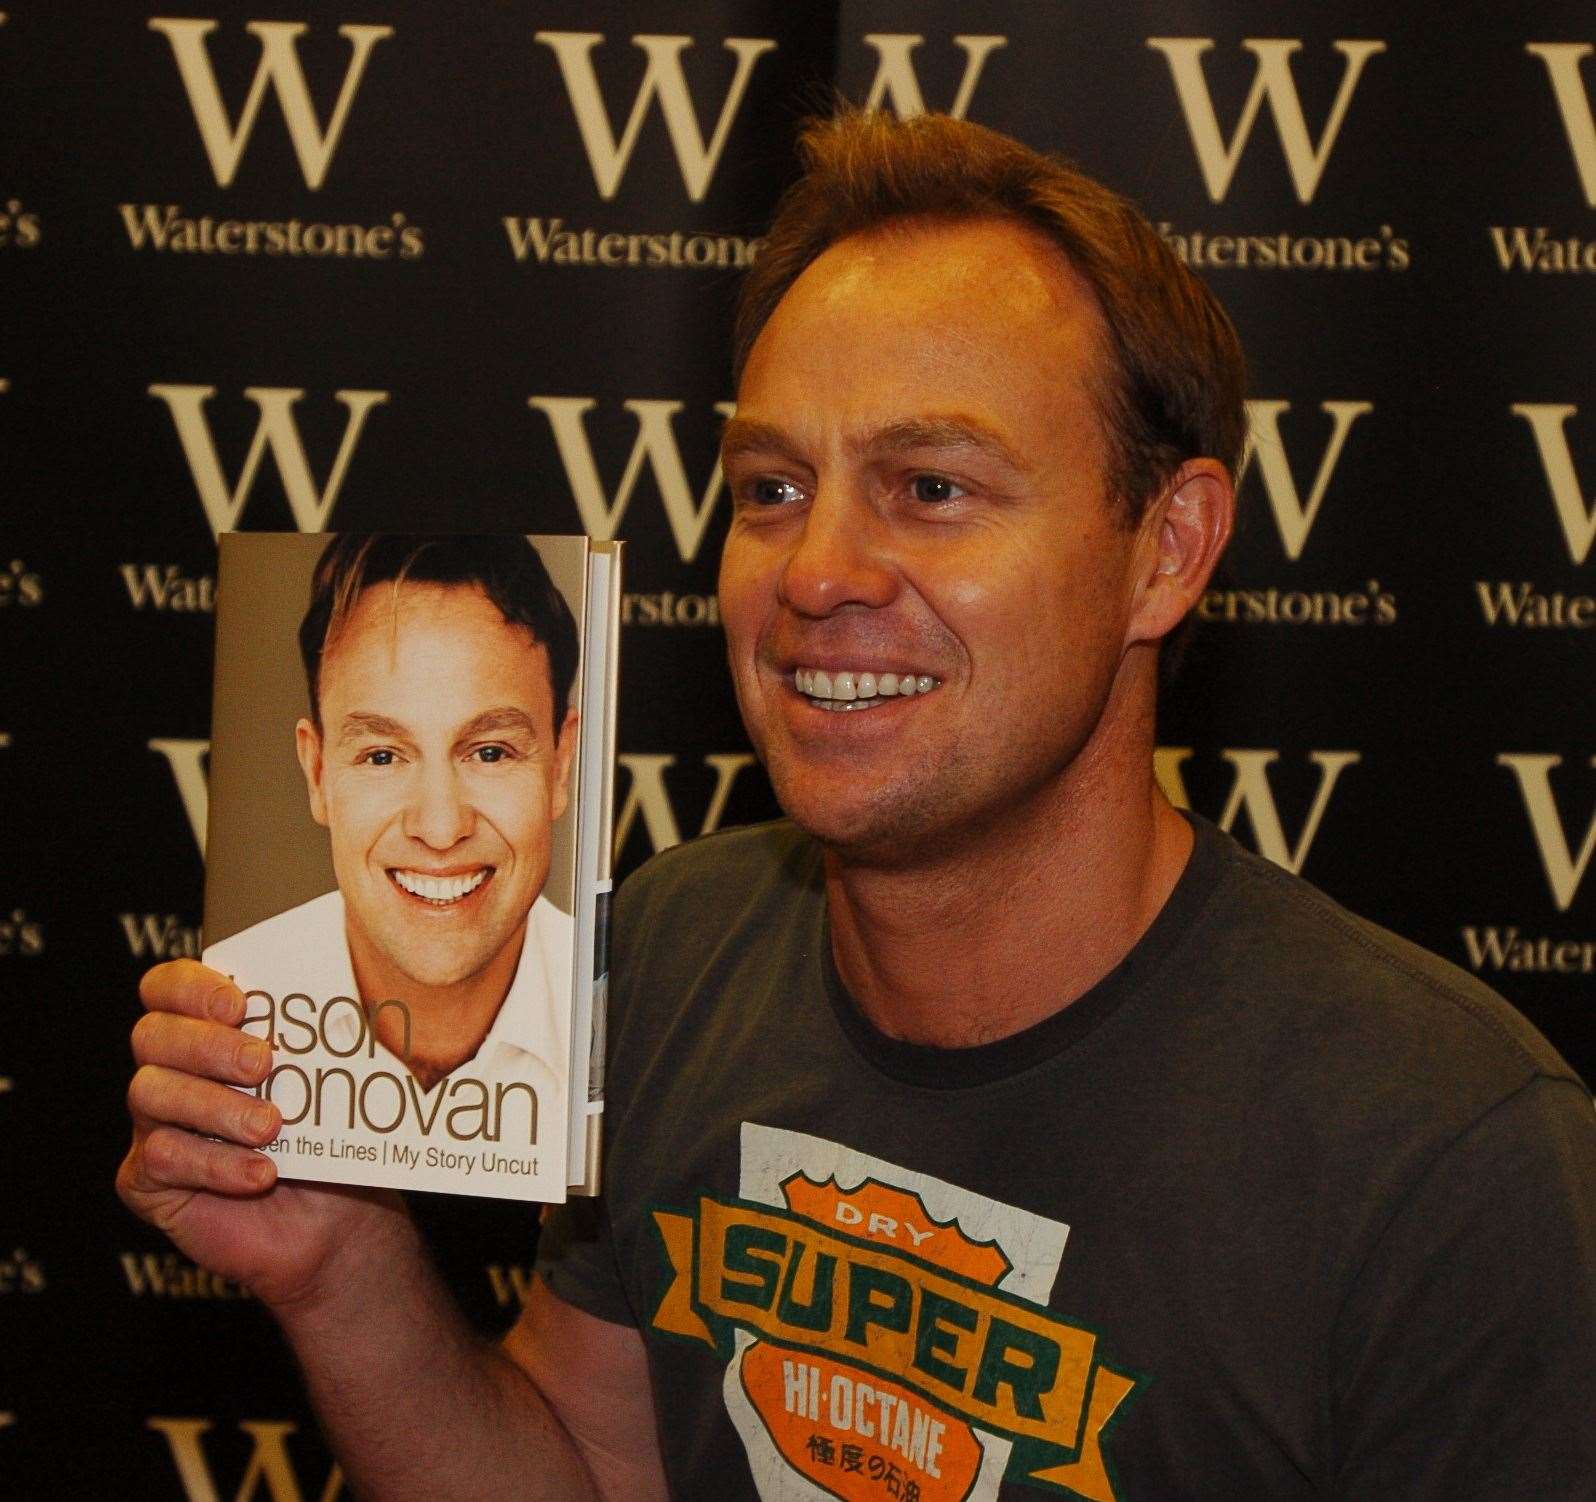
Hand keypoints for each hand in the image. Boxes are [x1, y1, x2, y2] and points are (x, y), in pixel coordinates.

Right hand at [117, 959, 403, 1311]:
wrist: (335, 1220)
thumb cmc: (330, 1137)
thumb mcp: (330, 1081)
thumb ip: (317, 1037)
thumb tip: (340, 997)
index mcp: (207, 1029)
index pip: (168, 987)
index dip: (191, 987)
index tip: (239, 1004)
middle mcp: (171, 1069)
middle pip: (153, 1035)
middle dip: (207, 1045)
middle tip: (263, 1063)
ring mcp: (153, 1124)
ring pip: (151, 1093)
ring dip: (215, 1107)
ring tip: (271, 1126)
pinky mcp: (147, 1180)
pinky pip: (161, 1159)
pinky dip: (216, 1165)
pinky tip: (261, 1174)